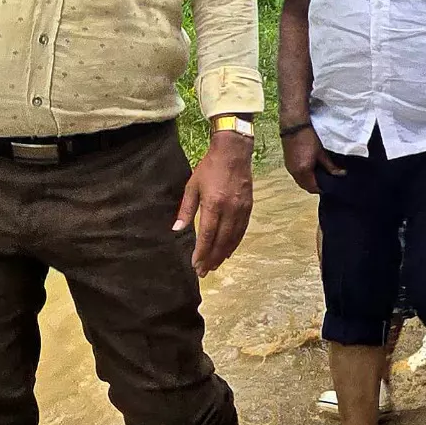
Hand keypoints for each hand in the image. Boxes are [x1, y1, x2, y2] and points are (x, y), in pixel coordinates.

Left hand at [175, 131, 254, 273]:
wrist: (233, 152)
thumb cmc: (209, 167)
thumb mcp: (192, 186)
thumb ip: (186, 209)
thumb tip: (177, 229)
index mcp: (214, 204)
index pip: (207, 235)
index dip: (202, 252)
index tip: (196, 265)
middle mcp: (230, 210)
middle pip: (221, 241)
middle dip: (212, 258)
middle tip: (204, 272)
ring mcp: (241, 209)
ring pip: (233, 238)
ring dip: (223, 254)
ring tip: (215, 265)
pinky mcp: (248, 207)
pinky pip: (242, 230)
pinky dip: (235, 243)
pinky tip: (228, 251)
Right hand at [282, 124, 342, 194]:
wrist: (294, 126)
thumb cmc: (308, 137)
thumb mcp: (321, 153)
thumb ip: (330, 166)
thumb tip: (341, 174)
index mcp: (303, 171)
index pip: (313, 188)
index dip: (321, 189)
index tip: (329, 186)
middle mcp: (294, 172)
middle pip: (305, 186)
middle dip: (314, 186)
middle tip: (325, 181)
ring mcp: (289, 168)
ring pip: (300, 181)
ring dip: (308, 181)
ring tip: (318, 175)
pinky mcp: (287, 163)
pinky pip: (296, 175)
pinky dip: (303, 175)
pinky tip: (310, 169)